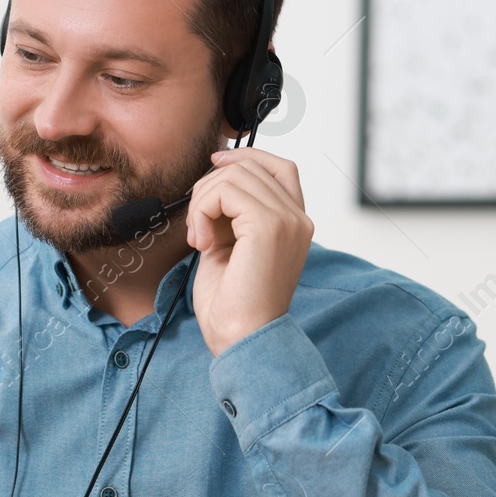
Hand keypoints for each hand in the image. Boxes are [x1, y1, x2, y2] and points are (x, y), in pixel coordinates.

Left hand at [185, 147, 313, 355]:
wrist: (241, 339)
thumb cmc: (232, 305)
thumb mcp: (230, 247)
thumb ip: (229, 214)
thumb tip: (212, 180)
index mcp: (294, 224)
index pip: (279, 166)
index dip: (245, 157)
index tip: (214, 166)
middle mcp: (298, 219)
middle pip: (249, 167)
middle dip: (210, 188)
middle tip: (197, 227)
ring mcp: (287, 220)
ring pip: (234, 175)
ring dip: (202, 202)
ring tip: (199, 238)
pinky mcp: (269, 225)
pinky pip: (226, 191)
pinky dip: (202, 211)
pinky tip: (202, 243)